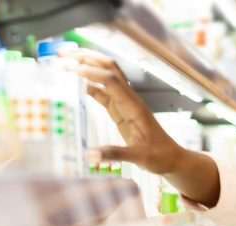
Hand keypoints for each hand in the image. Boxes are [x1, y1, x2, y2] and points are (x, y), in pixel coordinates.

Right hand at [62, 48, 184, 173]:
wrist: (172, 159)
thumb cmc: (160, 156)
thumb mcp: (139, 157)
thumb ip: (115, 154)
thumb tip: (90, 156)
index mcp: (135, 106)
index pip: (112, 81)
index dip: (92, 73)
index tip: (71, 70)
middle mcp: (130, 100)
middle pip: (109, 69)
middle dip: (87, 59)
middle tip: (64, 55)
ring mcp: (125, 104)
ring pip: (106, 77)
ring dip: (87, 67)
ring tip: (65, 62)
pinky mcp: (121, 112)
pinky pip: (104, 93)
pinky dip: (89, 86)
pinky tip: (75, 84)